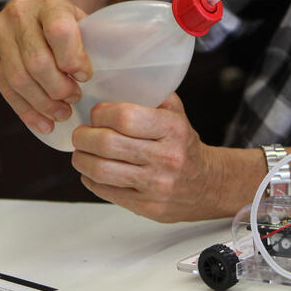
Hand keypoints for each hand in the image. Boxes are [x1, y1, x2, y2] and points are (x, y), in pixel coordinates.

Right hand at [0, 0, 91, 135]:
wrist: (32, 13)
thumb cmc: (64, 23)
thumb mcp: (84, 22)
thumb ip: (99, 39)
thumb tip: (127, 56)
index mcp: (49, 4)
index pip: (59, 32)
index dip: (73, 59)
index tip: (85, 76)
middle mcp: (18, 15)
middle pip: (37, 62)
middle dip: (58, 88)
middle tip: (74, 99)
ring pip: (19, 79)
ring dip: (43, 103)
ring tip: (62, 113)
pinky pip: (5, 89)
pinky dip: (26, 111)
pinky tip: (43, 123)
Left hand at [71, 94, 239, 221]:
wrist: (208, 184)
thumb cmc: (184, 146)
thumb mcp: (177, 115)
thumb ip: (152, 97)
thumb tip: (115, 83)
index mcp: (173, 129)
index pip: (124, 117)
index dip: (101, 113)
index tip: (97, 114)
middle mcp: (166, 157)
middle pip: (106, 144)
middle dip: (83, 137)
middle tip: (82, 134)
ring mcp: (156, 185)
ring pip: (99, 170)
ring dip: (81, 159)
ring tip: (83, 153)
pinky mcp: (146, 206)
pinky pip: (103, 191)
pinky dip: (90, 179)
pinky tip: (95, 171)